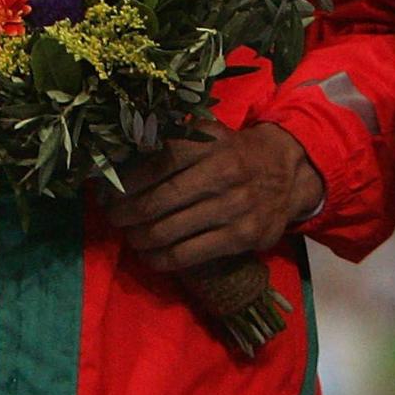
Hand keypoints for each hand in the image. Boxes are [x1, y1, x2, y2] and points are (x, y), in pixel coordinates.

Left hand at [103, 122, 323, 272]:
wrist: (287, 172)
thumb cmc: (232, 152)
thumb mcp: (207, 134)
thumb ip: (169, 139)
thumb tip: (116, 156)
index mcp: (207, 143)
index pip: (155, 162)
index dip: (124, 181)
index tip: (106, 190)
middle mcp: (220, 173)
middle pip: (156, 201)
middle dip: (125, 213)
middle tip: (112, 217)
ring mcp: (232, 208)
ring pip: (168, 231)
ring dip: (139, 238)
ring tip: (130, 236)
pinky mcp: (240, 237)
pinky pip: (188, 255)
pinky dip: (160, 260)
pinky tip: (149, 257)